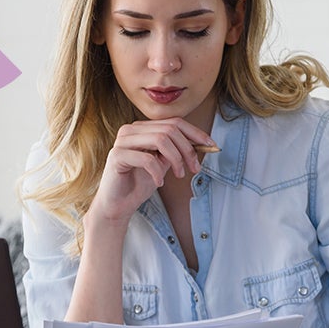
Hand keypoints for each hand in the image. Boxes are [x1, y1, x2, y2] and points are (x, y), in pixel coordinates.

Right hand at [88, 118, 215, 224]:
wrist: (117, 205)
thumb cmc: (139, 183)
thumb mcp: (163, 164)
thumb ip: (176, 151)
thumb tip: (201, 143)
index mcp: (142, 128)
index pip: (174, 122)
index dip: (195, 133)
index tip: (211, 146)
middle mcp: (131, 130)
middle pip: (170, 129)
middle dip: (188, 149)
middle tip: (194, 168)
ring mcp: (122, 141)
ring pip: (160, 139)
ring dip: (176, 159)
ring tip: (179, 175)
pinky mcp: (116, 156)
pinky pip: (147, 158)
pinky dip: (158, 172)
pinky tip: (159, 183)